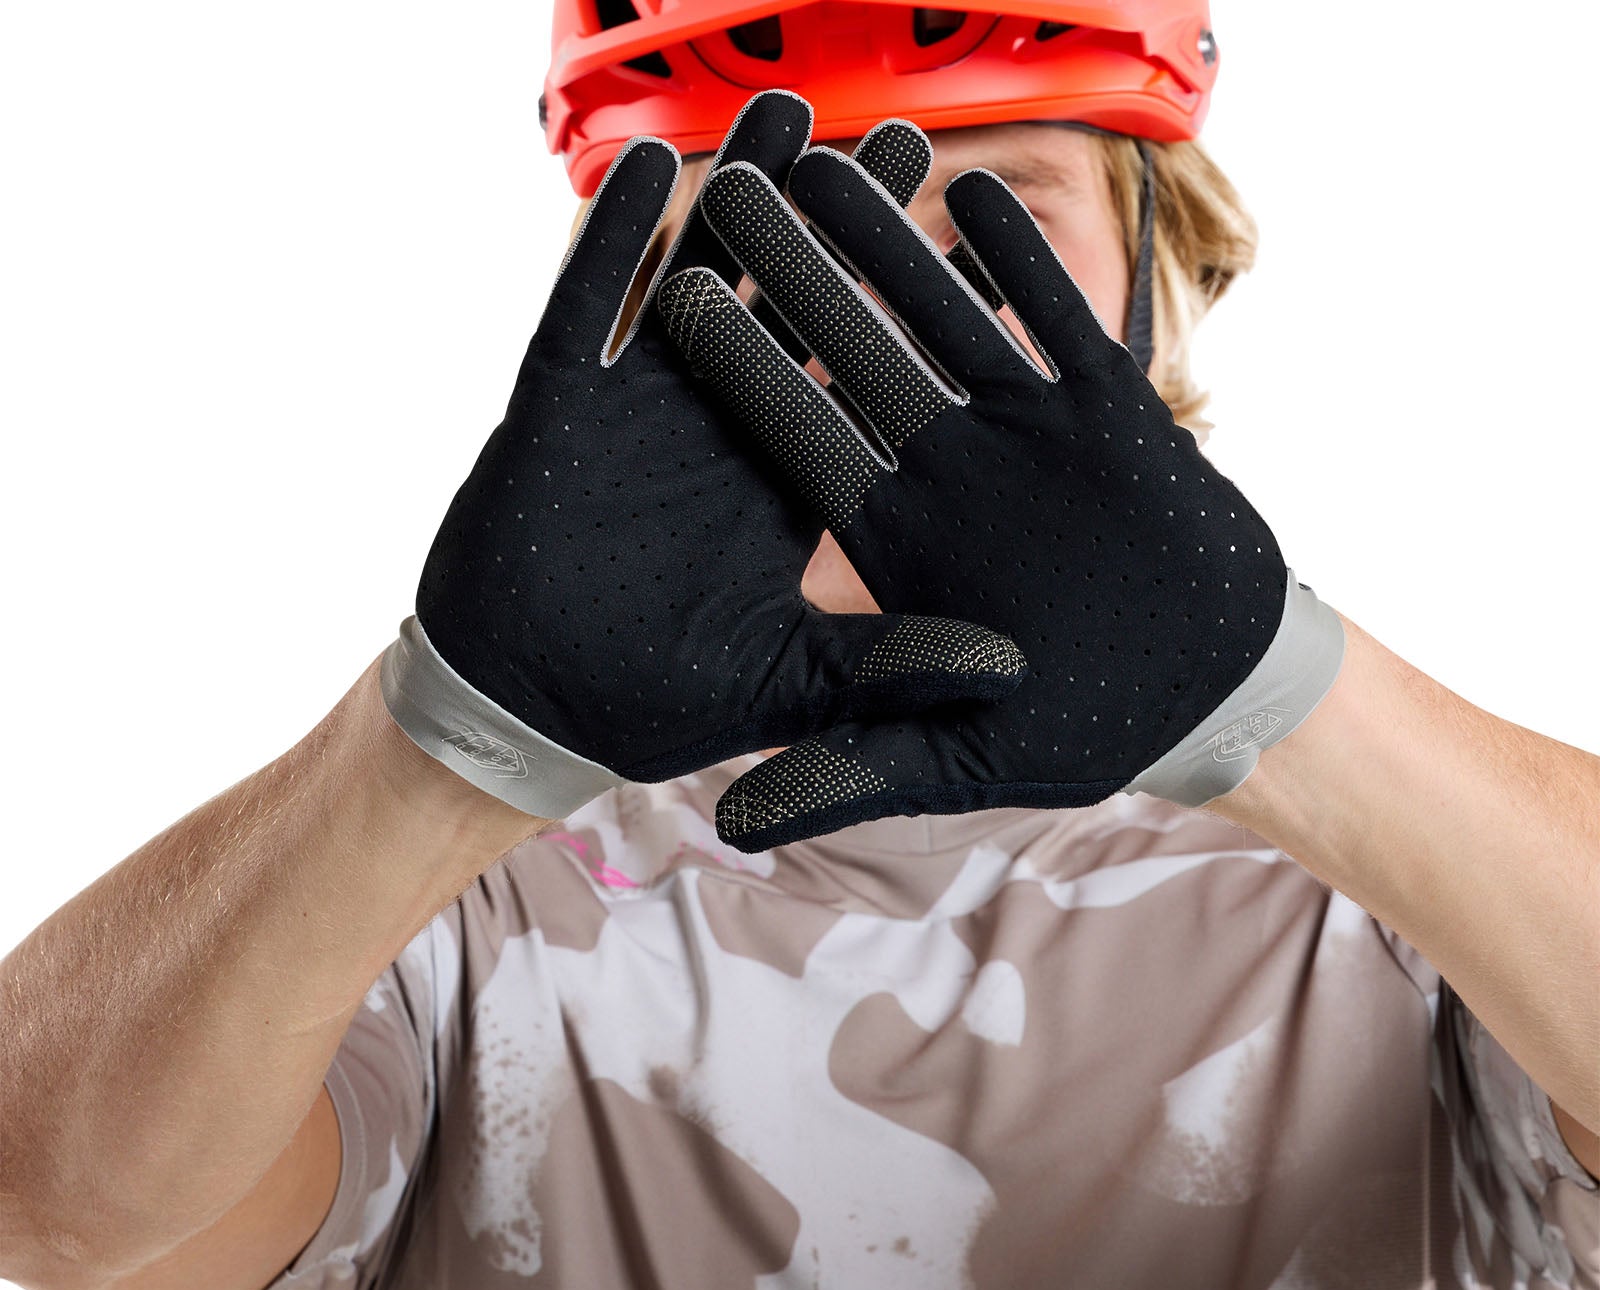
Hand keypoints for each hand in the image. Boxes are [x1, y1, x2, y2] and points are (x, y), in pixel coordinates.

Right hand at [380, 92, 1024, 819]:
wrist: (527, 711)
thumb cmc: (652, 706)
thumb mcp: (784, 689)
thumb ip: (885, 671)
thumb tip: (1007, 671)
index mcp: (784, 491)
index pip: (861, 391)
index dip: (914, 325)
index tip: (975, 257)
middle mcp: (721, 436)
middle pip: (792, 310)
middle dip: (842, 229)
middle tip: (904, 141)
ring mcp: (638, 415)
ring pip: (697, 284)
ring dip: (739, 202)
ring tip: (790, 113)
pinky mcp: (558, 410)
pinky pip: (586, 311)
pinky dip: (613, 245)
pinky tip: (649, 170)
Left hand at [658, 116, 1343, 849]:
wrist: (1205, 691)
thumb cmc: (1082, 726)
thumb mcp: (954, 764)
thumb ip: (845, 775)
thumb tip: (727, 832)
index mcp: (898, 539)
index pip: (806, 445)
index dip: (748, 378)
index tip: (682, 309)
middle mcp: (948, 472)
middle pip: (859, 356)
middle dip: (802, 276)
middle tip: (735, 190)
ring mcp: (1024, 434)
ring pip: (947, 320)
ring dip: (897, 244)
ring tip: (837, 162)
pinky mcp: (1106, 412)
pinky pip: (1059, 327)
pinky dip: (1024, 272)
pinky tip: (977, 198)